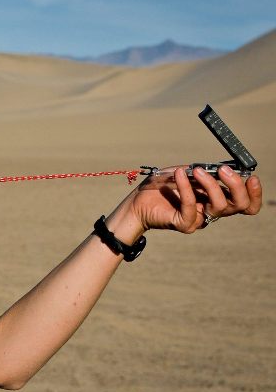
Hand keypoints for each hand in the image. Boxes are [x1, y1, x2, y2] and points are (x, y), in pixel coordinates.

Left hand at [129, 165, 262, 233]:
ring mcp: (199, 219)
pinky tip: (179, 174)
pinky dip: (187, 188)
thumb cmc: (162, 185)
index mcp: (217, 198)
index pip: (246, 203)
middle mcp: (211, 211)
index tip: (251, 177)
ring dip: (211, 184)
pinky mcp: (184, 224)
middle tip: (223, 170)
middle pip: (240, 206)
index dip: (254, 193)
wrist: (137, 201)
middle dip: (236, 186)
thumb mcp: (187, 172)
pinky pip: (192, 206)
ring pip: (219, 206)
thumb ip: (205, 171)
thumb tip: (221, 167)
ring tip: (197, 171)